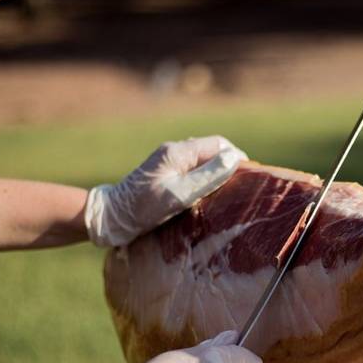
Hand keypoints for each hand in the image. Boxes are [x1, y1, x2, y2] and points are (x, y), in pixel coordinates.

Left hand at [85, 136, 246, 246]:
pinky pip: (192, 169)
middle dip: (229, 164)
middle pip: (212, 150)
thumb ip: (207, 176)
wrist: (111, 218)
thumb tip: (233, 158)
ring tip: (229, 191)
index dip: (237, 158)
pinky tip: (208, 194)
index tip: (250, 177)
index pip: (219, 145)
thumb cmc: (144, 208)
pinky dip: (205, 178)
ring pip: (203, 160)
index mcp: (178, 152)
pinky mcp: (164, 173)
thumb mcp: (179, 194)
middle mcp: (173, 151)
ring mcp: (167, 161)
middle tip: (243, 186)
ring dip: (217, 171)